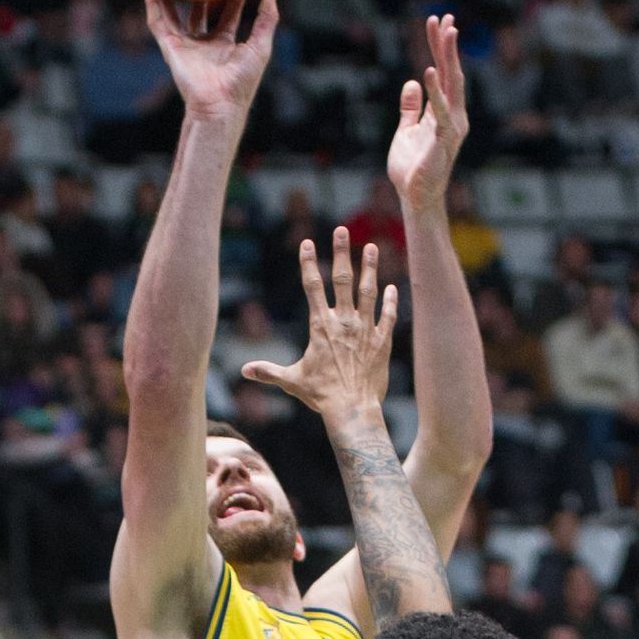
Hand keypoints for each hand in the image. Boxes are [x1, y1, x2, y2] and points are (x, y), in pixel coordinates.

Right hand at [145, 0, 278, 125]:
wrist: (219, 104)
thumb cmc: (242, 82)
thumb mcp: (260, 46)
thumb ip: (266, 19)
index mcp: (226, 45)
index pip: (228, 14)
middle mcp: (204, 44)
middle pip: (201, 11)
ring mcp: (186, 45)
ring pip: (176, 13)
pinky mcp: (170, 47)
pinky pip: (158, 22)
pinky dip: (153, 4)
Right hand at [240, 227, 396, 429]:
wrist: (353, 408)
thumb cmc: (321, 396)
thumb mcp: (292, 381)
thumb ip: (269, 372)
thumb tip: (245, 371)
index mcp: (321, 326)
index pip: (312, 286)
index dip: (309, 262)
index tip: (308, 242)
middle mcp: (344, 322)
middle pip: (342, 279)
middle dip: (341, 252)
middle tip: (342, 230)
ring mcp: (366, 329)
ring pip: (368, 292)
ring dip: (370, 269)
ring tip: (372, 247)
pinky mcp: (382, 341)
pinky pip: (388, 316)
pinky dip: (391, 301)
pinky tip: (392, 287)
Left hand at [386, 13, 467, 209]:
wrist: (415, 198)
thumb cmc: (412, 169)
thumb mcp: (405, 131)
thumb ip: (410, 108)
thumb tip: (411, 84)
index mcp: (444, 112)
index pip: (442, 72)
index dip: (439, 48)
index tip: (436, 22)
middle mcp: (453, 115)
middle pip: (450, 72)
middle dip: (447, 44)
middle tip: (445, 17)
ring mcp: (452, 126)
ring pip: (452, 84)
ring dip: (448, 56)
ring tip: (446, 31)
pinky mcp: (443, 140)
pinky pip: (440, 111)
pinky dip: (435, 92)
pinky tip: (428, 71)